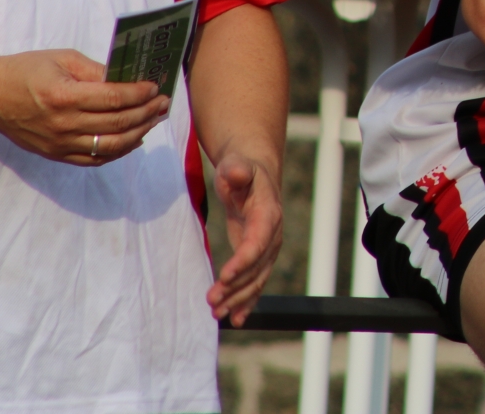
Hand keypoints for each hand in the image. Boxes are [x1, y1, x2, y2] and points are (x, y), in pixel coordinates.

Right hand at [0, 49, 166, 165]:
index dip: (139, 94)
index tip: (156, 87)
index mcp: (63, 96)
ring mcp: (59, 144)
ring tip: (154, 119)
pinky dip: (119, 151)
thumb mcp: (62, 59)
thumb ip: (96, 71)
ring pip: (111, 146)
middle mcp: (62, 124)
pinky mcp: (56, 155)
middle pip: (117, 123)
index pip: (113, 99)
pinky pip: (95, 159)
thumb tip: (128, 79)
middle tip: (164, 103)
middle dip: (147, 113)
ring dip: (139, 133)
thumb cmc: (25, 71)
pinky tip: (135, 139)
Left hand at [208, 151, 283, 325]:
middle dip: (236, 287)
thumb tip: (237, 173)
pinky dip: (247, 301)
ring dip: (238, 299)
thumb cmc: (241, 171)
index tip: (224, 276)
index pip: (258, 242)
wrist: (254, 176)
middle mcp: (273, 235)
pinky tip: (236, 319)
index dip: (243, 261)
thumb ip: (237, 171)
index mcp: (269, 214)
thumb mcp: (237, 166)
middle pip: (257, 267)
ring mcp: (268, 248)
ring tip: (215, 313)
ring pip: (256, 279)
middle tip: (211, 301)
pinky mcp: (258, 257)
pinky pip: (256, 282)